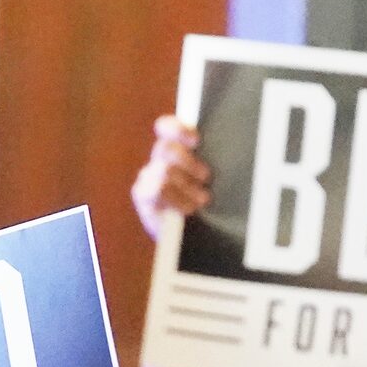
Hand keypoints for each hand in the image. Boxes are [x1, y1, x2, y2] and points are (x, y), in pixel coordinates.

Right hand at [129, 116, 208, 241]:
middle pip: (166, 148)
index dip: (178, 129)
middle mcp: (159, 159)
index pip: (167, 128)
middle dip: (189, 162)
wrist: (193, 239)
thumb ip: (210, 163)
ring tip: (202, 201)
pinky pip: (157, 189)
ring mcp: (147, 176)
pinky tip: (187, 211)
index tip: (196, 141)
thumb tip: (225, 150)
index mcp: (176, 149)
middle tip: (206, 178)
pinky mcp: (141, 194)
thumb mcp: (211, 182)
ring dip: (186, 186)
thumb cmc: (207, 206)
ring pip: (164, 171)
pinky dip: (175, 199)